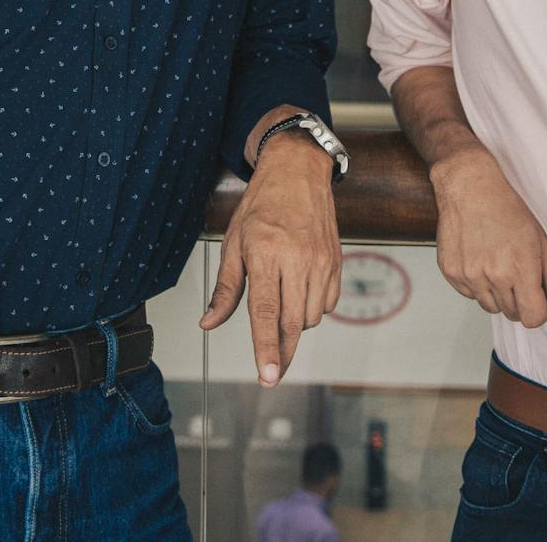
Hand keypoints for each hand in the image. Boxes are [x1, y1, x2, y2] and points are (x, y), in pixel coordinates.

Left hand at [199, 130, 340, 385]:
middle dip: (282, 352)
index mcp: (266, 254)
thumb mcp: (234, 243)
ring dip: (295, 327)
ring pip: (311, 317)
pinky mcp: (337, 262)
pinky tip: (299, 294)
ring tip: (281, 306)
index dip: (266, 349)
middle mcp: (297, 260)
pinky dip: (313, 310)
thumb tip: (209, 323)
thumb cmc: (262, 204)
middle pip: (293, 323)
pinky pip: (328, 304)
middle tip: (271, 371)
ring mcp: (321, 262)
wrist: (298, 172)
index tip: (269, 376)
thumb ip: (225, 289)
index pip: (266, 313)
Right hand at [430, 146, 546, 326]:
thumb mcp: (540, 241)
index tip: (536, 298)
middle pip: (512, 314)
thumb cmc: (508, 210)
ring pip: (490, 306)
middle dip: (518, 300)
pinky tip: (480, 259)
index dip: (538, 311)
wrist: (470, 187)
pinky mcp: (451, 272)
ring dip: (497, 293)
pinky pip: (469, 294)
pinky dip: (477, 284)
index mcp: (521, 269)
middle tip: (516, 271)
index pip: (532, 318)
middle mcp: (494, 276)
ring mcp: (469, 275)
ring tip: (497, 263)